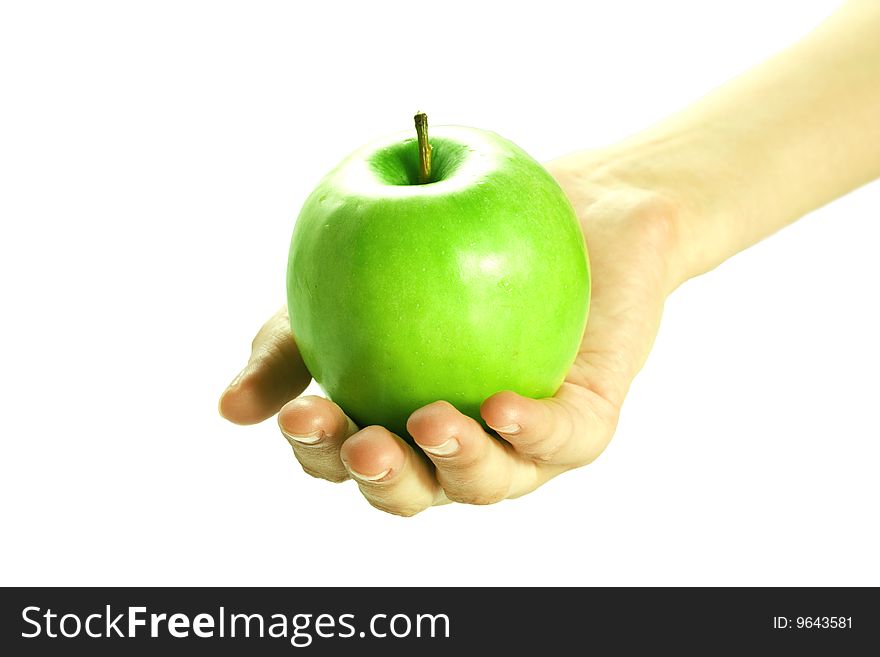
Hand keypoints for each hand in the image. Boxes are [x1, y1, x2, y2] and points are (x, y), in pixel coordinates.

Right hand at [219, 149, 682, 514]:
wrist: (561, 203)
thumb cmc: (451, 243)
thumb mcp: (354, 284)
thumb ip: (292, 345)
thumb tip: (229, 411)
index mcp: (398, 424)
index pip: (348, 460)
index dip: (319, 451)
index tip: (298, 411)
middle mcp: (459, 447)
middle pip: (415, 492)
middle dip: (383, 479)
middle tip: (361, 442)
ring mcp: (524, 443)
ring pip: (488, 483)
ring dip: (454, 462)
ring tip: (429, 421)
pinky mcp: (587, 419)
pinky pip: (563, 440)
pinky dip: (531, 430)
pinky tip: (500, 406)